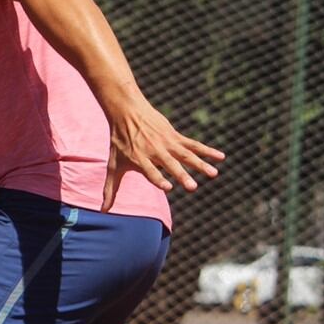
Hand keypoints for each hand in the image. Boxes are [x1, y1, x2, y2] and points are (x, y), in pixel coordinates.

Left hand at [104, 104, 223, 211]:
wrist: (127, 112)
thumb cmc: (119, 142)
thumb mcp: (113, 166)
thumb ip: (110, 189)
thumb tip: (102, 211)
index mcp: (140, 160)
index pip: (151, 172)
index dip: (159, 179)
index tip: (169, 187)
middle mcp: (155, 152)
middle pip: (171, 165)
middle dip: (181, 175)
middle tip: (193, 187)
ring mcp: (167, 143)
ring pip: (187, 155)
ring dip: (200, 164)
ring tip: (214, 174)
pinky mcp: (176, 137)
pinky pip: (194, 145)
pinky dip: (207, 151)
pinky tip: (221, 157)